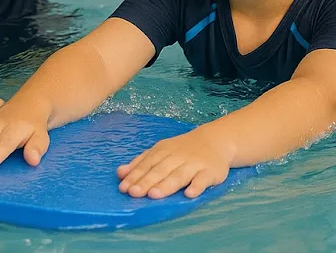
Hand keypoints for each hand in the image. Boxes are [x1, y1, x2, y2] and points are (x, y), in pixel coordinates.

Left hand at [117, 125, 233, 198]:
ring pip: (179, 175)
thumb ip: (141, 162)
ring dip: (166, 185)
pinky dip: (196, 186)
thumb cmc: (183, 149)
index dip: (135, 175)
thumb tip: (120, 173)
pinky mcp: (210, 172)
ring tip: (154, 195)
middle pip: (160, 170)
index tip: (123, 187)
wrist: (215, 140)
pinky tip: (189, 194)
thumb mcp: (161, 151)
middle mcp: (177, 156)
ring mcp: (194, 164)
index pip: (147, 164)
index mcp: (163, 151)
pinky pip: (203, 179)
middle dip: (146, 181)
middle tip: (133, 193)